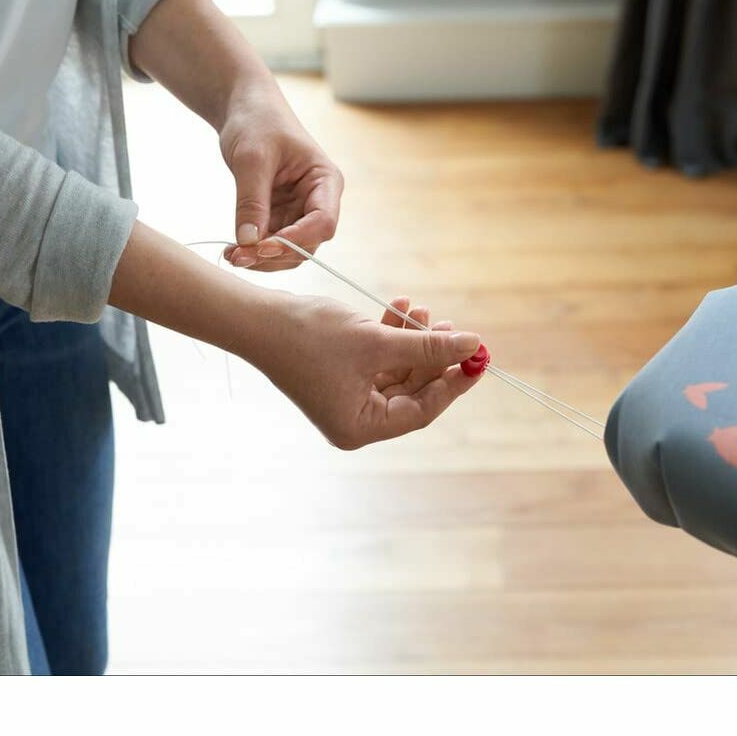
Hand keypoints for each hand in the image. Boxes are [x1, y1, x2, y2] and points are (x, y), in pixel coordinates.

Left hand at [219, 77, 343, 272]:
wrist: (245, 107)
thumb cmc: (257, 122)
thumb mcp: (252, 159)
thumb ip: (251, 201)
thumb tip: (249, 242)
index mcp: (325, 181)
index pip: (322, 222)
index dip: (296, 240)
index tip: (262, 246)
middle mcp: (318, 200)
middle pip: (306, 244)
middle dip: (274, 255)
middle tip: (238, 256)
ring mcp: (299, 210)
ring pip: (289, 250)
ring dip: (262, 259)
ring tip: (231, 255)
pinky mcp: (280, 215)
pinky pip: (271, 243)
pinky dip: (253, 251)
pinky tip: (233, 250)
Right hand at [247, 292, 482, 448]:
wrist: (258, 318)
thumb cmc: (311, 336)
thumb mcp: (377, 342)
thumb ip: (427, 347)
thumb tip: (472, 346)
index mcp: (360, 428)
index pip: (422, 411)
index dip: (452, 383)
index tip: (479, 359)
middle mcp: (354, 419)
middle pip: (412, 390)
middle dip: (432, 355)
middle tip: (454, 325)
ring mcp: (346, 396)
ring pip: (397, 369)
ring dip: (413, 339)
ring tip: (422, 309)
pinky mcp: (340, 373)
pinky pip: (378, 358)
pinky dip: (391, 334)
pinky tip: (401, 307)